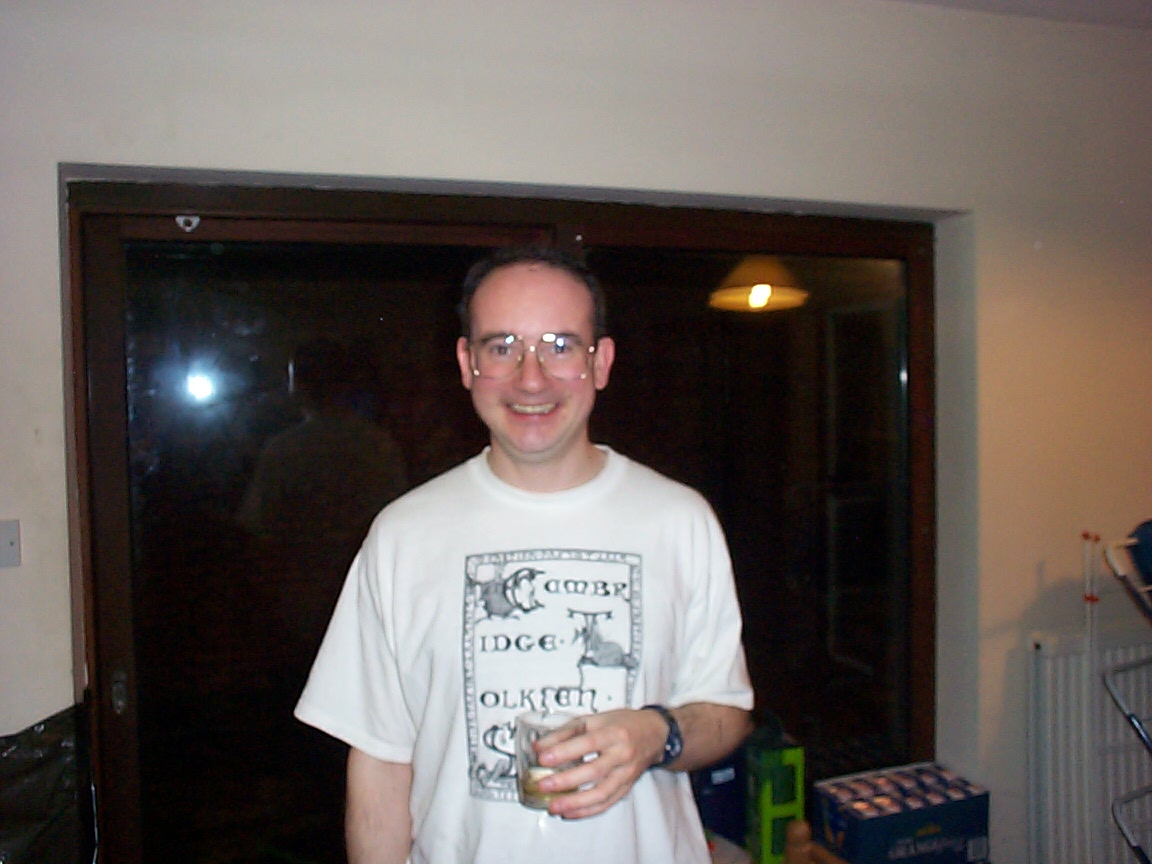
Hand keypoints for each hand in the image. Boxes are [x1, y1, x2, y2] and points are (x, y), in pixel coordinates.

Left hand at [533, 708, 666, 818]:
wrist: (654, 734)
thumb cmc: (621, 724)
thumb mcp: (593, 720)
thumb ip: (564, 732)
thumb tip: (538, 747)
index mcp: (612, 733)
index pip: (587, 743)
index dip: (564, 751)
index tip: (543, 758)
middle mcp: (622, 754)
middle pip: (594, 771)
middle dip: (566, 780)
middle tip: (543, 785)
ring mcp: (626, 773)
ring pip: (601, 793)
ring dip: (576, 803)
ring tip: (554, 806)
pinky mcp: (627, 787)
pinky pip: (607, 803)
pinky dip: (587, 811)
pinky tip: (570, 813)